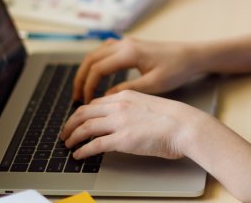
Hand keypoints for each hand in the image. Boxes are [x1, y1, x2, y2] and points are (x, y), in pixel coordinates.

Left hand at [60, 90, 206, 159]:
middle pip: (84, 112)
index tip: (78, 121)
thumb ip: (133, 109)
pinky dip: (82, 150)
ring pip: (85, 127)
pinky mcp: (122, 139)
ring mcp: (119, 122)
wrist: (185, 125)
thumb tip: (123, 120)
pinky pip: (94, 144)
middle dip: (70, 123)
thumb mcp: (149, 105)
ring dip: (72, 137)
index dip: (82, 113)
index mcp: (125, 96)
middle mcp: (118, 106)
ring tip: (68, 144)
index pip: (95, 103)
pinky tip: (79, 155)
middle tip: (65, 133)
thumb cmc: (174, 119)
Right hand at [72, 36, 201, 102]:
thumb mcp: (153, 84)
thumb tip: (105, 97)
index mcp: (129, 53)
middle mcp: (124, 44)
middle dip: (81, 78)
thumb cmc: (177, 69)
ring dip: (87, 69)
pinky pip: (105, 50)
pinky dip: (96, 61)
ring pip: (96, 53)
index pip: (97, 69)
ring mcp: (127, 42)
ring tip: (83, 88)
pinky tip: (96, 72)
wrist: (192, 55)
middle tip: (76, 97)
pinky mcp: (131, 44)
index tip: (85, 102)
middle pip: (91, 59)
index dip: (88, 86)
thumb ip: (127, 90)